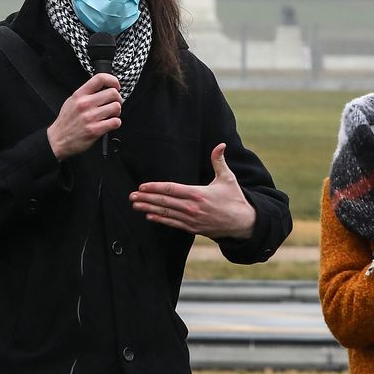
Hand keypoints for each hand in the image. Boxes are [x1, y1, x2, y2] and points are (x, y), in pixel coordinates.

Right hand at [46, 73, 121, 159]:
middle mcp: (85, 104)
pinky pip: (115, 122)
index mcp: (79, 95)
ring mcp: (90, 117)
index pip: (100, 78)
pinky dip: (115, 123)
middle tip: (114, 103)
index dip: (112, 80)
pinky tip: (109, 123)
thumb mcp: (71, 101)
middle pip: (112, 93)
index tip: (116, 85)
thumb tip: (103, 87)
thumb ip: (86, 93)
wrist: (57, 140)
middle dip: (117, 98)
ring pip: (116, 107)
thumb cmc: (66, 121)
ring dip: (117, 112)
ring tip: (111, 114)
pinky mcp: (95, 130)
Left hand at [130, 144, 256, 239]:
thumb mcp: (228, 178)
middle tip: (131, 196)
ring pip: (166, 213)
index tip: (142, 186)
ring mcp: (191, 220)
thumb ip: (219, 161)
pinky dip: (160, 219)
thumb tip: (220, 144)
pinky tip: (149, 216)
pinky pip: (173, 223)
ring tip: (135, 205)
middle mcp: (192, 208)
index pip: (172, 189)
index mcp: (198, 194)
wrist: (242, 223)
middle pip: (165, 202)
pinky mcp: (193, 228)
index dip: (156, 188)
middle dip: (147, 198)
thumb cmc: (234, 198)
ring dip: (149, 208)